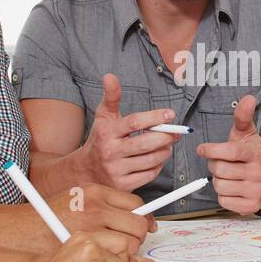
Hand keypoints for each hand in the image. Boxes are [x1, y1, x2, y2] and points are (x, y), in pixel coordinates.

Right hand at [48, 183, 155, 252]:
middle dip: (137, 238)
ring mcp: (92, 231)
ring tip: (110, 259)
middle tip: (126, 248)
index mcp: (93, 192)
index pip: (135, 203)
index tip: (144, 228)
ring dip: (126, 256)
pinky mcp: (89, 253)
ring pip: (131, 246)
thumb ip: (104, 207)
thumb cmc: (45, 224)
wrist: (17, 238)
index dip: (141, 219)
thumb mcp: (75, 202)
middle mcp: (95, 208)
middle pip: (138, 225)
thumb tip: (141, 219)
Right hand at [80, 73, 176, 190]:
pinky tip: (157, 159)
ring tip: (168, 145)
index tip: (170, 114)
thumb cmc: (100, 139)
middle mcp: (111, 151)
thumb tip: (110, 76)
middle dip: (165, 136)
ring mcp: (116, 169)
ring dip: (165, 151)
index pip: (135, 122)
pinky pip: (149, 175)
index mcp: (107, 132)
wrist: (85, 170)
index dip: (155, 117)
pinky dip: (158, 166)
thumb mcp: (103, 116)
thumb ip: (111, 97)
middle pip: (146, 143)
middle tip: (175, 132)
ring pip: (150, 160)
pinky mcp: (123, 184)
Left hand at [196, 95, 260, 214]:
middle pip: (219, 170)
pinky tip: (232, 187)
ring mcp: (255, 190)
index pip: (229, 152)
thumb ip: (243, 116)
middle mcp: (258, 172)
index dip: (212, 150)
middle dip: (214, 165)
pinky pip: (223, 201)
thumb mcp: (246, 133)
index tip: (202, 149)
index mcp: (255, 153)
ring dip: (218, 180)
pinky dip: (223, 195)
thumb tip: (247, 98)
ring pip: (219, 186)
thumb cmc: (251, 154)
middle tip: (220, 163)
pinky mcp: (251, 206)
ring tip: (227, 175)